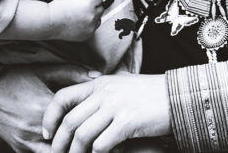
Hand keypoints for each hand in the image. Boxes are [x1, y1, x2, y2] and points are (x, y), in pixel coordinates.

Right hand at [0, 63, 99, 152]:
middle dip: (83, 142)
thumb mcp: (44, 70)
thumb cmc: (16, 77)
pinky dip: (55, 152)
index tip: (107, 125)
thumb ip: (72, 72)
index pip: (76, 121)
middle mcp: (35, 128)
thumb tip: (98, 74)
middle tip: (102, 140)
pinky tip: (68, 147)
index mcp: (44, 107)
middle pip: (67, 143)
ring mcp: (26, 141)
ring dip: (70, 150)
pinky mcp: (19, 148)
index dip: (92, 124)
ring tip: (86, 145)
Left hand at [42, 73, 170, 152]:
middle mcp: (105, 92)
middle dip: (59, 144)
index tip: (47, 133)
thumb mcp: (122, 85)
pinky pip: (101, 144)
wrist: (180, 96)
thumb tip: (83, 102)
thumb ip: (103, 92)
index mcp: (100, 83)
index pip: (63, 97)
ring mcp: (116, 107)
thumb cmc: (151, 94)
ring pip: (82, 136)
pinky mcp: (128, 122)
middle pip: (70, 121)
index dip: (50, 117)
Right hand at [49, 0, 103, 41]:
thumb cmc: (59, 6)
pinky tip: (80, 22)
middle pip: (100, 8)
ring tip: (82, 14)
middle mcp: (92, 15)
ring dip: (93, 16)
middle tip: (85, 6)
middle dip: (94, 6)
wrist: (50, 22)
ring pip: (98, 18)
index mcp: (89, 3)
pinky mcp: (87, 34)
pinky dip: (89, 25)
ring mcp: (90, 26)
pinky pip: (93, 28)